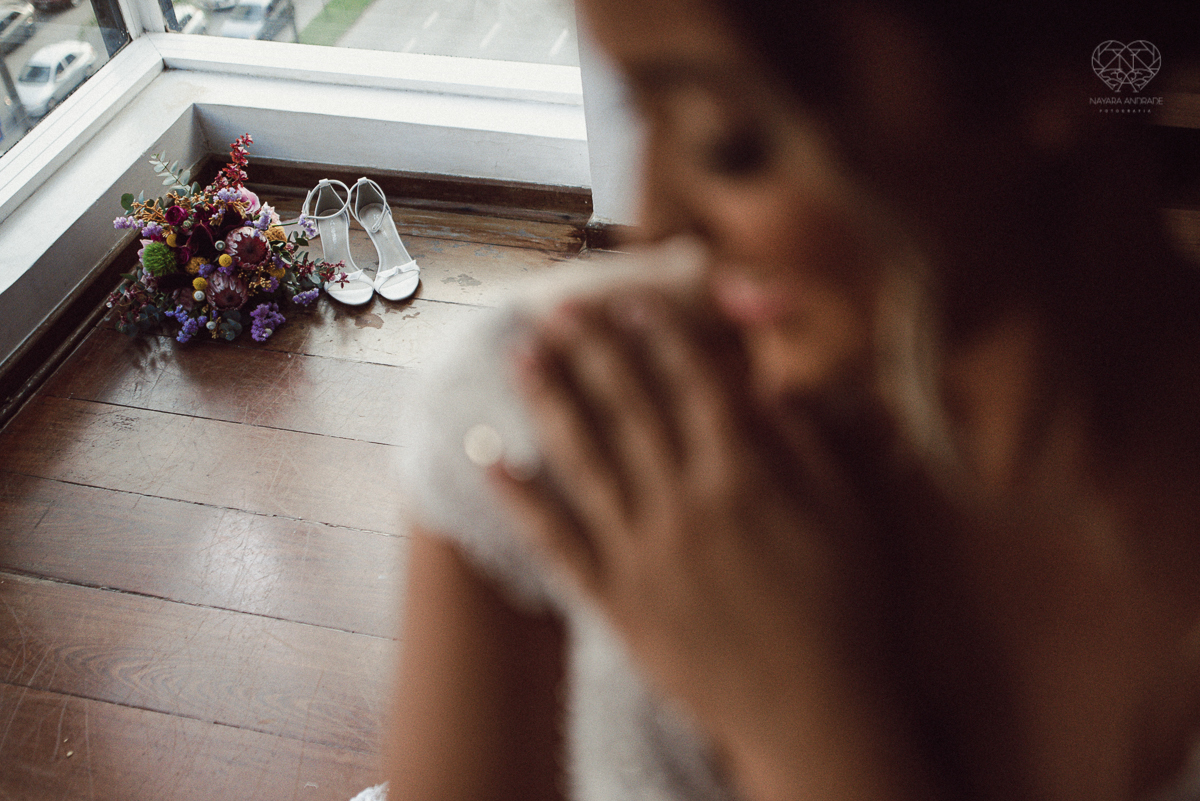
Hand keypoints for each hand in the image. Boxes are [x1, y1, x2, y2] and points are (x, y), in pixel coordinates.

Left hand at [491, 289, 936, 800]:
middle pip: (628, 408)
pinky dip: (519, 499)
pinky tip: (489, 461)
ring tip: (520, 357)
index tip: (634, 300)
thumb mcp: (845, 516)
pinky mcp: (616, 600)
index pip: (694, 385)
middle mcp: (684, 504)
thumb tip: (767, 386)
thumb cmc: (843, 612)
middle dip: (590, 349)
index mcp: (744, 478)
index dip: (660, 335)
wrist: (812, 712)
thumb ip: (802, 446)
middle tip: (557, 307)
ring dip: (548, 401)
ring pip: (582, 460)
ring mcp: (642, 553)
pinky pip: (556, 542)